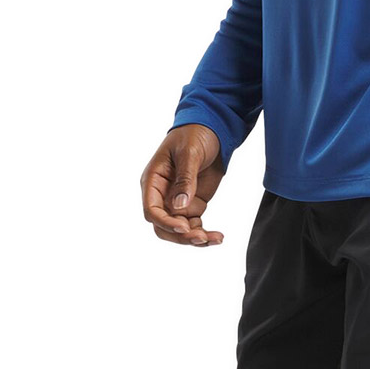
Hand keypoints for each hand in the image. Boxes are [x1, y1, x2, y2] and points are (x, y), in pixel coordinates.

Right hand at [140, 124, 224, 246]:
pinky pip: (194, 226)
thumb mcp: (189, 153)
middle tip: (201, 237)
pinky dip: (205, 234)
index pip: (151, 210)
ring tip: (215, 239)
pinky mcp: (193, 205)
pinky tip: (217, 237)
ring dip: (195, 239)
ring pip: (179, 231)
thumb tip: (179, 206)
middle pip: (163, 227)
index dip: (165, 222)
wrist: (211, 130)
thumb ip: (185, 179)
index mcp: (153, 181)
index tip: (183, 227)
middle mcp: (162, 195)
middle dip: (181, 236)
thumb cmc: (194, 135)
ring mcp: (177, 202)